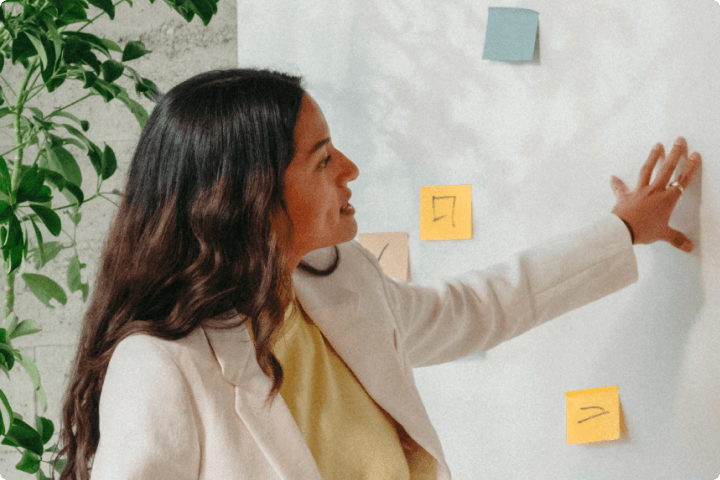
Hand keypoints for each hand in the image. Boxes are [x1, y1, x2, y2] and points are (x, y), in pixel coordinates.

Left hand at [610, 136, 700, 252]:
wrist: (622, 232)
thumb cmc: (644, 231)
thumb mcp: (664, 235)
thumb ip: (677, 239)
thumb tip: (690, 247)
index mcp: (667, 200)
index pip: (682, 180)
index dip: (690, 167)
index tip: (694, 154)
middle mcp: (654, 191)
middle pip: (666, 169)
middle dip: (674, 153)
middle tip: (679, 139)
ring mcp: (638, 191)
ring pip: (646, 170)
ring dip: (652, 157)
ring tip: (657, 145)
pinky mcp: (624, 196)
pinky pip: (619, 188)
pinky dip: (616, 183)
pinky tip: (612, 176)